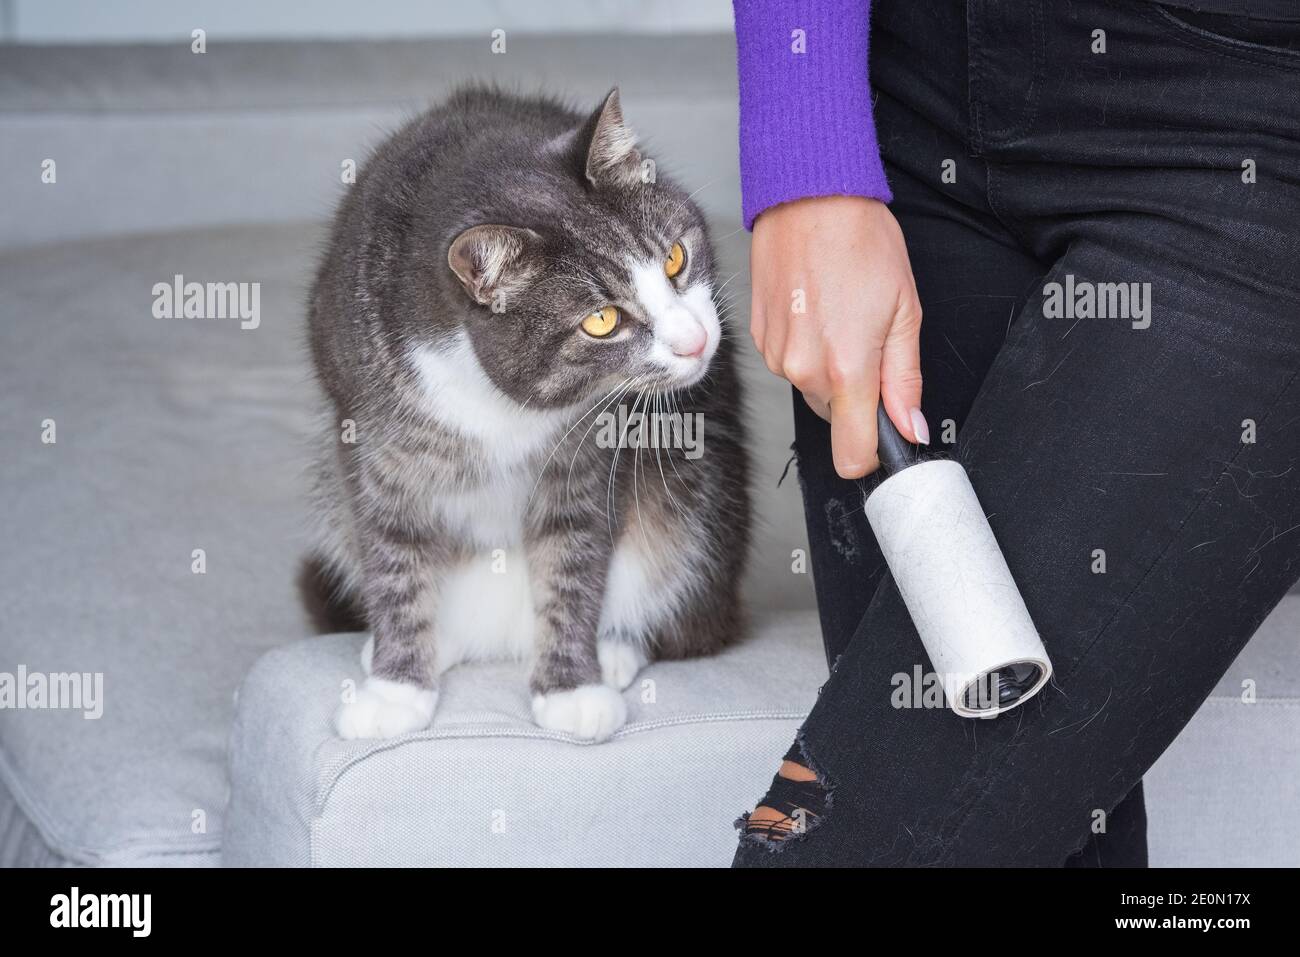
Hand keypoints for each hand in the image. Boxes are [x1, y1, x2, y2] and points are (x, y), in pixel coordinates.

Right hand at [750, 195, 925, 477]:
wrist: (808, 197)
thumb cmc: (859, 240)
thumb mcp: (906, 310)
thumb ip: (906, 379)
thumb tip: (910, 425)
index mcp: (847, 368)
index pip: (853, 455)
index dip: (874, 451)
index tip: (886, 434)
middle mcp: (804, 370)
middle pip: (836, 418)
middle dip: (857, 394)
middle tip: (870, 340)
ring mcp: (777, 356)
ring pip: (813, 389)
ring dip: (830, 367)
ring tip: (841, 314)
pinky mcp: (759, 341)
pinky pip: (792, 364)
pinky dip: (808, 347)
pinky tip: (817, 308)